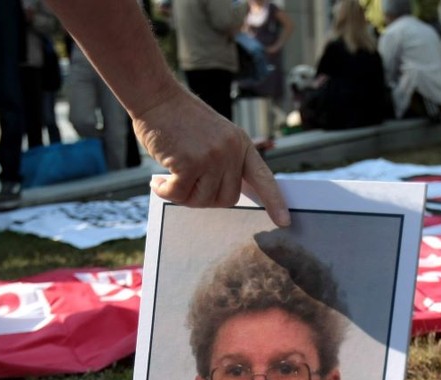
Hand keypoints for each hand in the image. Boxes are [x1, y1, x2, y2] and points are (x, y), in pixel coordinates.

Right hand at [134, 89, 289, 226]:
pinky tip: (157, 181)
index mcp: (241, 145)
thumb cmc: (179, 119)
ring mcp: (212, 156)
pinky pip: (179, 195)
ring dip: (182, 196)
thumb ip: (224, 161)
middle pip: (227, 199)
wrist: (156, 96)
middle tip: (185, 185)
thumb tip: (220, 194)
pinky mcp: (190, 162)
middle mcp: (231, 151)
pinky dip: (165, 192)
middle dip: (204, 199)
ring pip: (202, 200)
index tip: (284, 222)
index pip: (263, 178)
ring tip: (169, 178)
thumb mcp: (214, 136)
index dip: (274, 201)